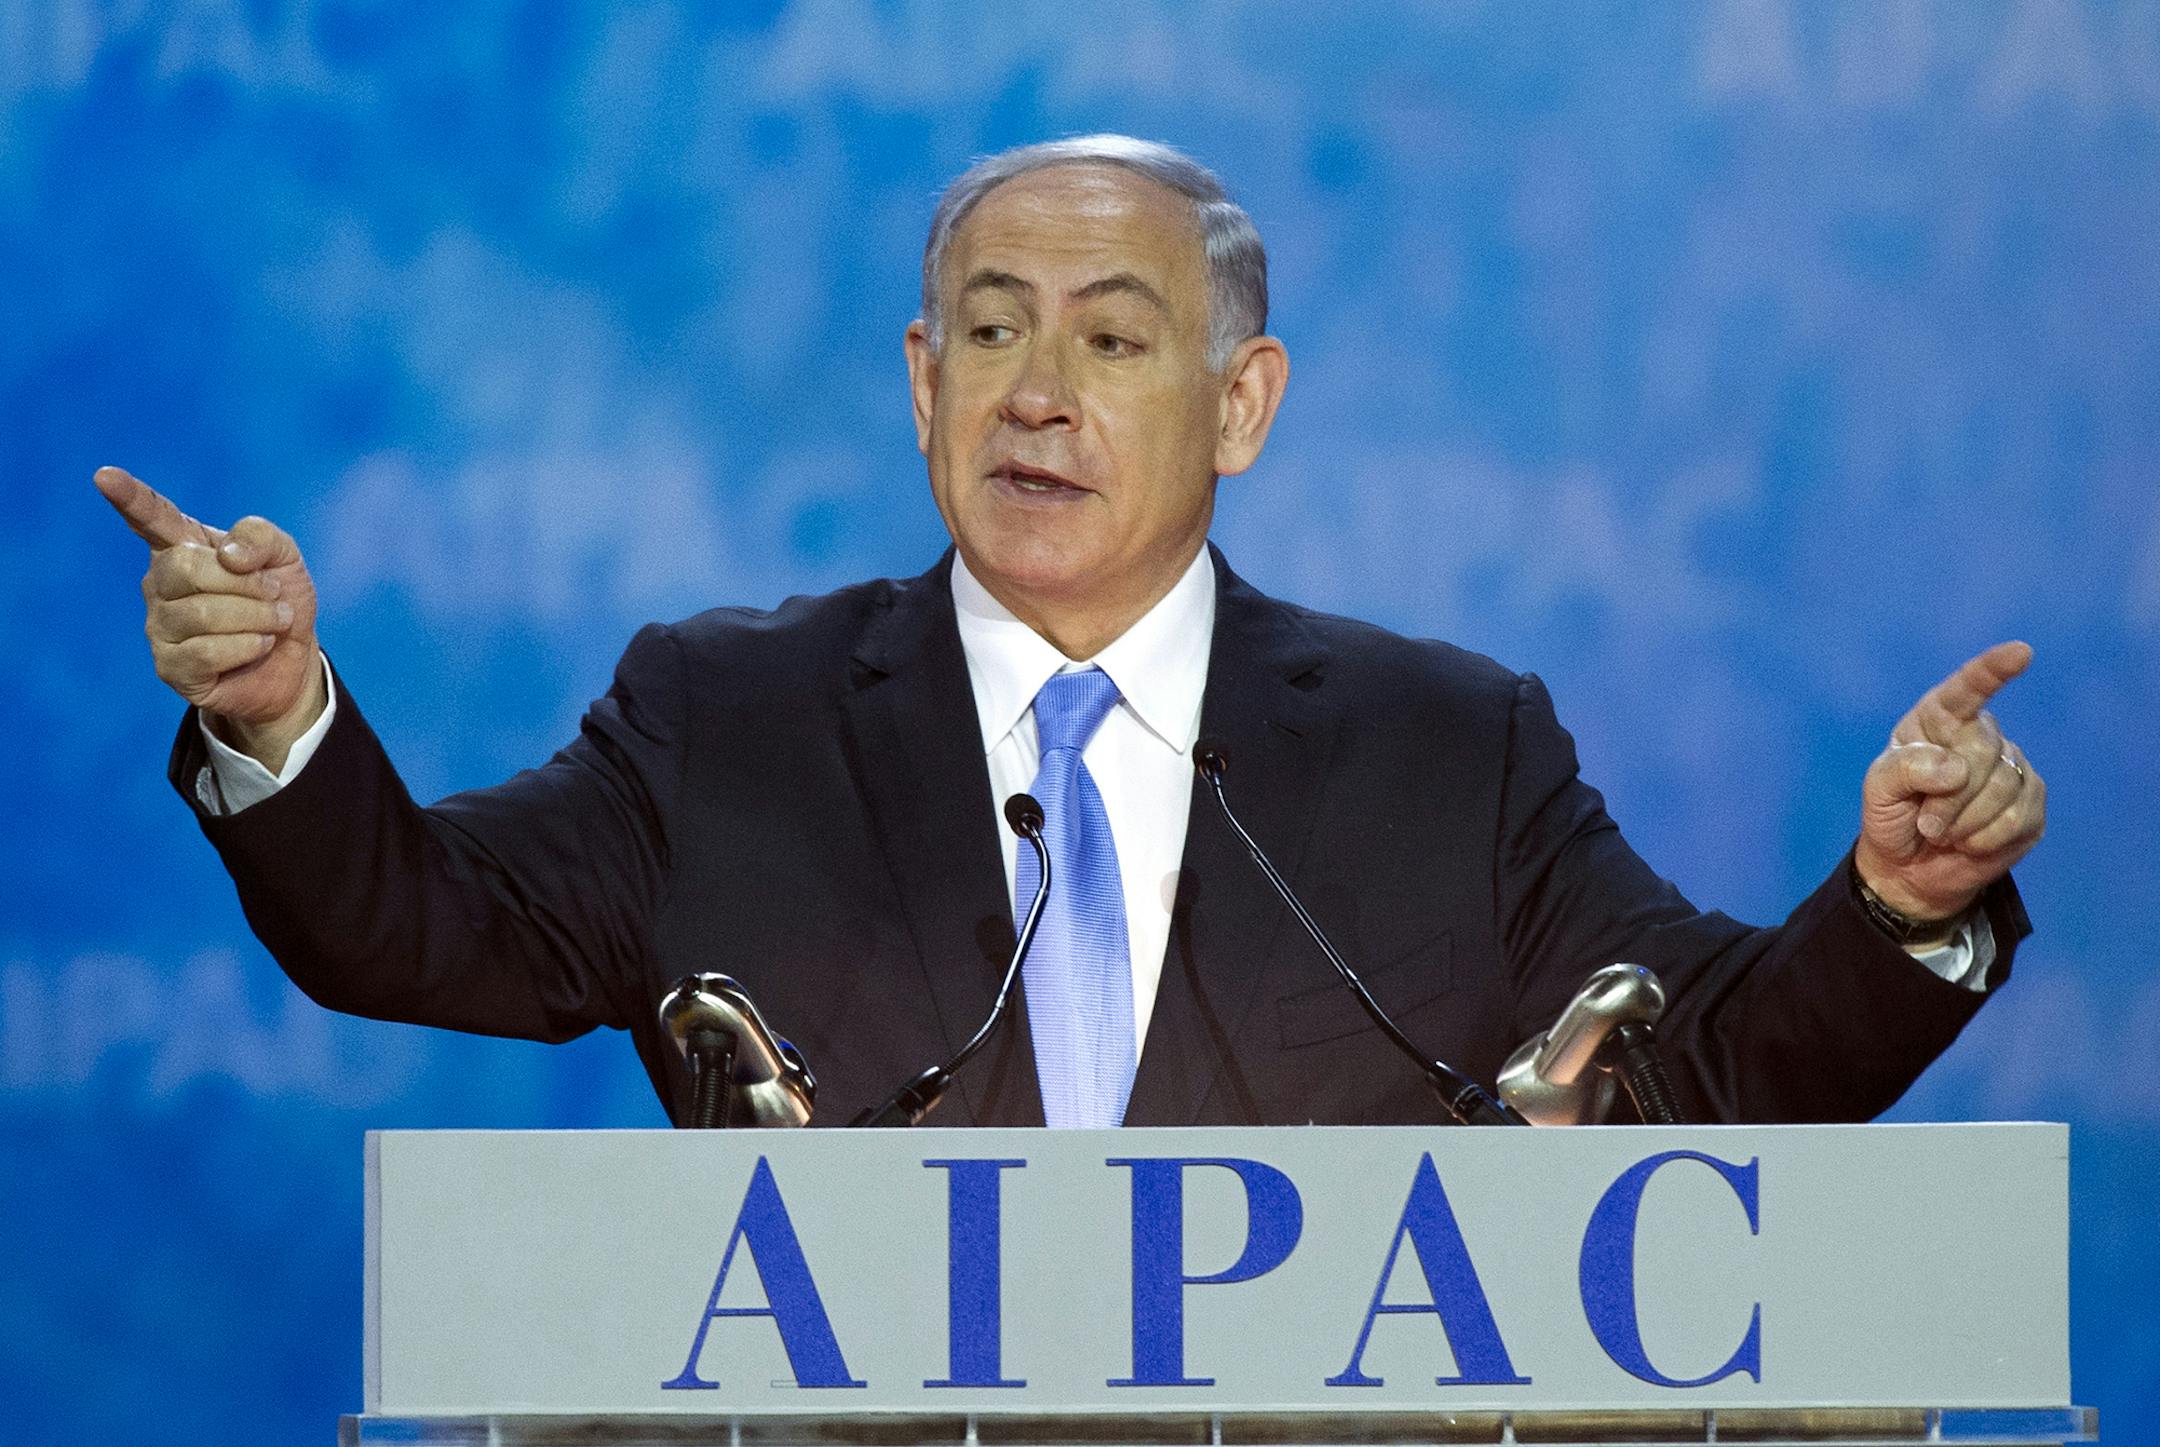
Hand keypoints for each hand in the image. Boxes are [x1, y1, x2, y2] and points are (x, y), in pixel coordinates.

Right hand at [95, 466, 324, 768]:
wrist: (294, 662)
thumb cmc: (280, 602)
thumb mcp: (284, 558)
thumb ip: (261, 537)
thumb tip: (228, 555)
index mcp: (183, 546)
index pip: (152, 517)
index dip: (130, 497)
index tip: (104, 475)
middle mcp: (161, 583)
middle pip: (186, 566)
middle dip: (244, 582)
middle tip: (273, 595)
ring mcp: (160, 626)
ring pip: (201, 613)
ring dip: (256, 617)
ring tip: (273, 622)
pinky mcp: (170, 666)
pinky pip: (206, 652)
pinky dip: (248, 647)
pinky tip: (259, 646)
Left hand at [1855, 641, 2045, 923]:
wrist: (1909, 868)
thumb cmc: (1891, 816)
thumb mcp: (1879, 791)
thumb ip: (1906, 770)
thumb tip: (1957, 768)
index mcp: (1939, 721)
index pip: (1966, 690)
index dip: (1992, 670)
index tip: (2020, 652)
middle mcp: (1980, 737)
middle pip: (1983, 752)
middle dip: (1949, 797)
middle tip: (1927, 822)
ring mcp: (2013, 769)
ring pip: (2002, 788)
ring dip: (1963, 822)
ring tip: (1943, 832)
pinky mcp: (2032, 805)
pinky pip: (2018, 818)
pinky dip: (1984, 839)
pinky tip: (1969, 842)